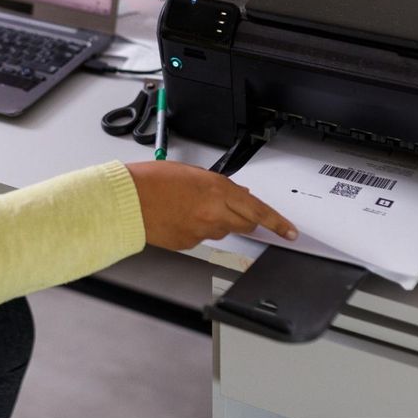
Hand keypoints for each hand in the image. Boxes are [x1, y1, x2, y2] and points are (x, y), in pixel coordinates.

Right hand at [125, 161, 296, 250]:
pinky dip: (197, 229)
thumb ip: (217, 185)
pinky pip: (202, 238)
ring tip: (190, 207)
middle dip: (245, 218)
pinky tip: (180, 217)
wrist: (128, 201)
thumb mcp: (191, 173)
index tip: (290, 231)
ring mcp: (202, 231)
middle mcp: (214, 213)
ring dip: (217, 221)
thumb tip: (235, 193)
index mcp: (217, 190)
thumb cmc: (151, 181)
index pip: (258, 210)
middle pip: (245, 223)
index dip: (278, 223)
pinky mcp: (189, 244)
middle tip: (230, 209)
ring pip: (222, 230)